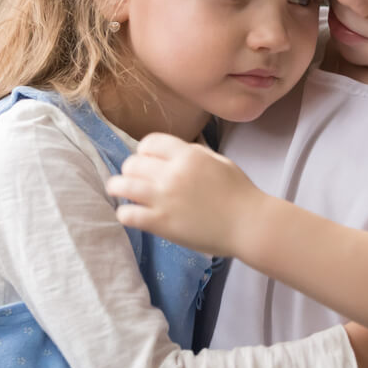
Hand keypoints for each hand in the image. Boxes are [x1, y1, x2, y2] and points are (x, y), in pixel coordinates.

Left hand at [105, 132, 263, 257]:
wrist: (249, 224)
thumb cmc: (240, 192)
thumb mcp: (219, 161)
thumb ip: (195, 153)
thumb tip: (177, 151)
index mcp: (188, 154)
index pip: (149, 143)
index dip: (145, 151)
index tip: (147, 160)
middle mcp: (171, 173)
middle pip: (132, 163)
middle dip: (131, 169)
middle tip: (134, 178)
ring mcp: (163, 198)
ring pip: (122, 185)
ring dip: (118, 187)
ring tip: (118, 191)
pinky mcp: (160, 223)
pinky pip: (128, 214)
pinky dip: (126, 213)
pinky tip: (131, 215)